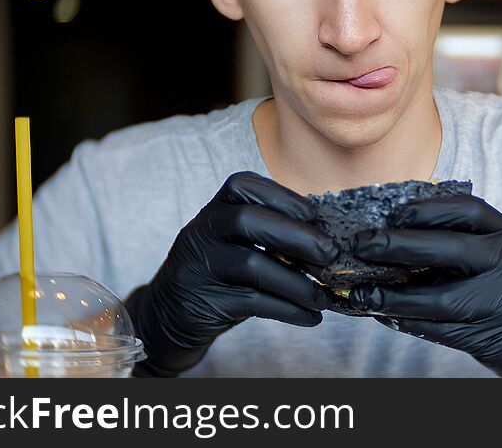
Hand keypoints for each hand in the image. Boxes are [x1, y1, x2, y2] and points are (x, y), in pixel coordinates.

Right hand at [125, 171, 338, 376]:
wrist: (170, 314)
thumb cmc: (220, 272)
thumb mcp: (236, 242)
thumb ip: (271, 233)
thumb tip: (329, 237)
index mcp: (216, 208)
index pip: (243, 185)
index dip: (281, 196)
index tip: (314, 214)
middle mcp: (204, 230)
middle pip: (247, 221)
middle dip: (296, 235)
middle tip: (331, 253)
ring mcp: (202, 264)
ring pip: (252, 265)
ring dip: (297, 282)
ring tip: (324, 297)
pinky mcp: (205, 300)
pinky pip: (253, 302)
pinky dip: (288, 310)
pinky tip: (310, 316)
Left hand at [347, 195, 501, 376]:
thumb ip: (471, 241)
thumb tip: (401, 232)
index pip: (467, 210)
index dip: (425, 209)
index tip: (391, 213)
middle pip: (449, 248)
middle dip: (398, 245)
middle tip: (363, 245)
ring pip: (439, 299)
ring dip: (394, 296)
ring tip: (363, 292)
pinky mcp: (493, 338)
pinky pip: (442, 330)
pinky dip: (410, 322)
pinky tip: (387, 315)